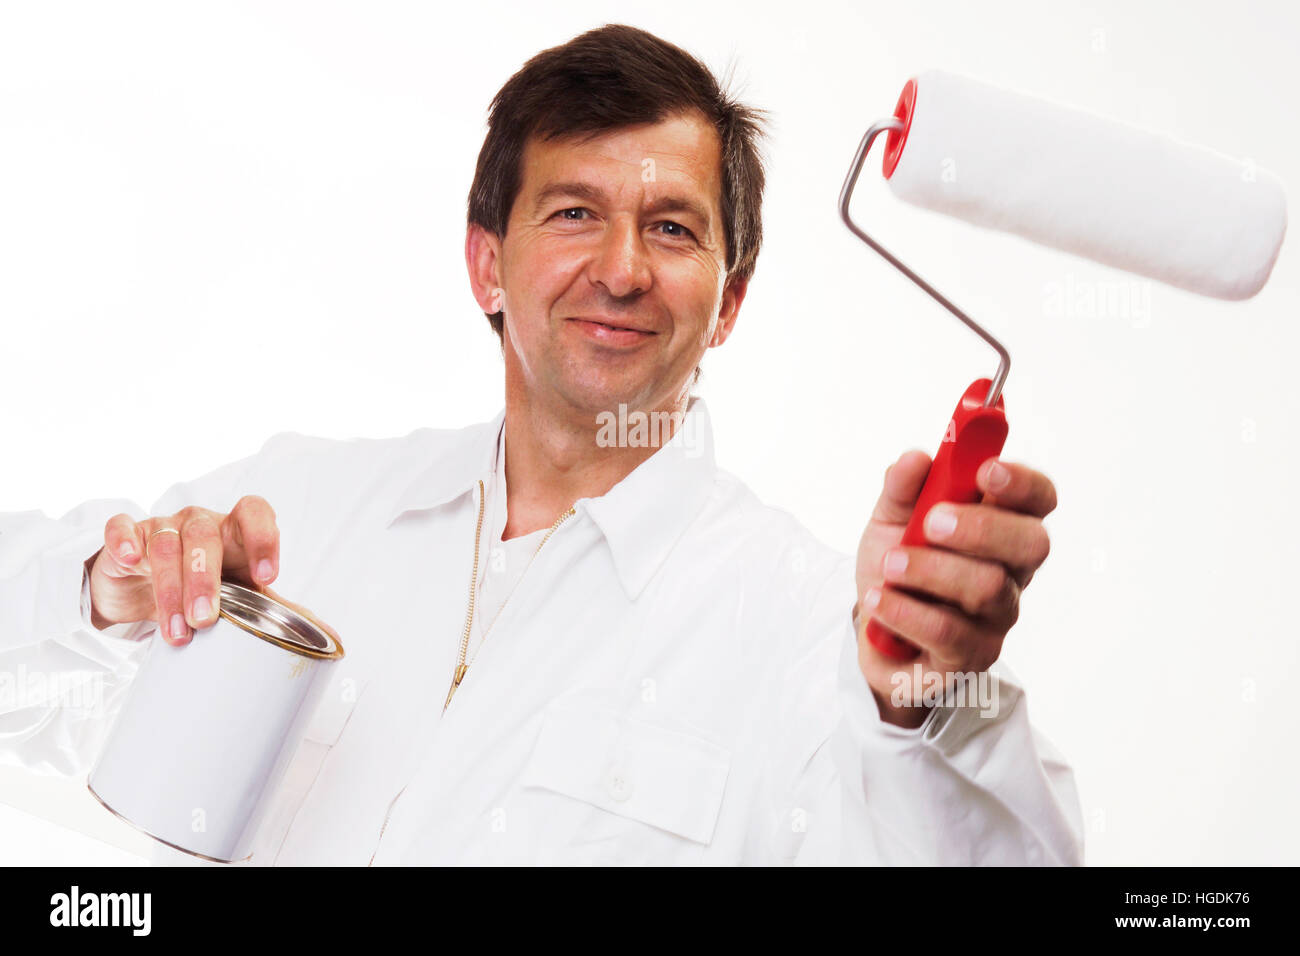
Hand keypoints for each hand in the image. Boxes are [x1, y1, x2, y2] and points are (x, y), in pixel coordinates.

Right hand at [86, 496, 279, 645]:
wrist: (143, 591)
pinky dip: (124, 540)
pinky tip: (130, 560)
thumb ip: (276, 611)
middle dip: (206, 580)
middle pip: (206, 536)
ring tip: (177, 631)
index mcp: (234, 533)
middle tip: (205, 620)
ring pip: (167, 544)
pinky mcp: (126, 534)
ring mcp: (162, 526)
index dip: (263, 538)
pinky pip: (121, 527)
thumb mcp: (239, 598)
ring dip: (171, 588)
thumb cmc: (201, 589)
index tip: (266, 576)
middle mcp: (200, 523)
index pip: (254, 512)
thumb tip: (329, 638)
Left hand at [854, 452, 1055, 727]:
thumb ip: (901, 488)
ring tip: (890, 567)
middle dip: (981, 527)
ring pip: (987, 588)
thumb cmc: (896, 566)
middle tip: (931, 523)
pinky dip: (906, 611)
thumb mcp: (889, 519)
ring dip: (930, 570)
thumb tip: (916, 458)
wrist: (872, 630)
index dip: (1021, 483)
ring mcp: (997, 617)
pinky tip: (879, 600)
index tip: (984, 470)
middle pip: (1031, 544)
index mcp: (1001, 526)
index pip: (1039, 500)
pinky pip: (948, 632)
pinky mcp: (971, 657)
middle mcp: (1012, 572)